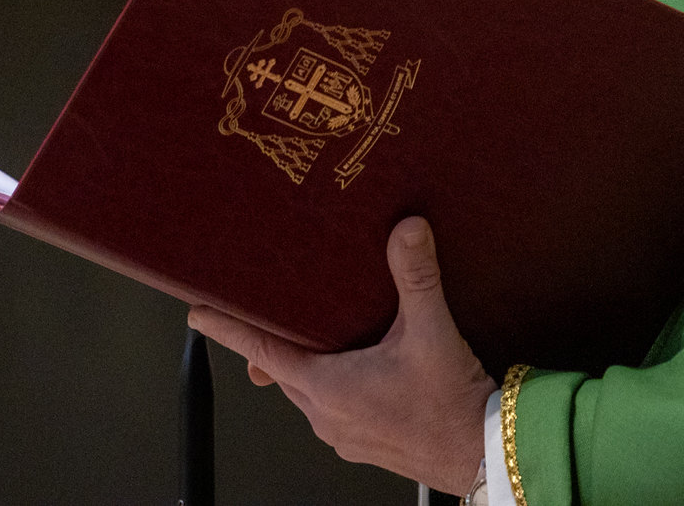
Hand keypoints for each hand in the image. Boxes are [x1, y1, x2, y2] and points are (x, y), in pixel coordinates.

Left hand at [187, 216, 495, 492]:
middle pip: (280, 370)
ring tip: (317, 333)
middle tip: (263, 313)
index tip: (199, 314)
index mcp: (327, 389)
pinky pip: (330, 407)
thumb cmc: (452, 407)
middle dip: (271, 343)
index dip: (228, 329)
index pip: (261, 352)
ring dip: (305, 364)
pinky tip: (356, 366)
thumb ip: (415, 276)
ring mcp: (343, 433)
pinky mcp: (363, 441)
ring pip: (305, 390)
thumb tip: (407, 230)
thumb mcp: (431, 332)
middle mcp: (326, 416)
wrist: (484, 452)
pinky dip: (330, 383)